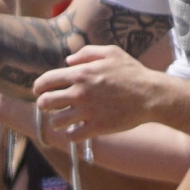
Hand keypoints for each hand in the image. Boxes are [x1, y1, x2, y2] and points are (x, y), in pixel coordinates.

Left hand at [31, 44, 162, 139]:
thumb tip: (68, 61)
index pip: (46, 81)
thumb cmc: (132, 73)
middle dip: (43, 104)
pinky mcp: (96, 127)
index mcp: (81, 73)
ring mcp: (87, 111)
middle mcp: (80, 93)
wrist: (151, 95)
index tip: (38, 91)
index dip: (38, 87)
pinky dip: (71, 134)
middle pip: (45, 103)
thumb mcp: (111, 53)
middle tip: (48, 106)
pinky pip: (72, 135)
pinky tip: (77, 129)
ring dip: (58, 120)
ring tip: (65, 118)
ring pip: (56, 121)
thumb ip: (87, 53)